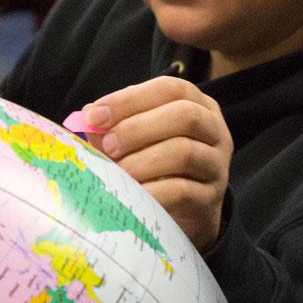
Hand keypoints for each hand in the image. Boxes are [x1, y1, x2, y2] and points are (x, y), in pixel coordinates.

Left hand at [82, 77, 234, 250]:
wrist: (183, 213)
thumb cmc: (156, 166)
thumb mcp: (139, 140)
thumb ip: (115, 125)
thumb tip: (87, 117)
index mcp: (198, 105)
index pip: (169, 89)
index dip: (130, 99)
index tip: (95, 116)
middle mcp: (215, 131)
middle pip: (184, 115)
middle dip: (138, 128)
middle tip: (108, 146)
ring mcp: (216, 166)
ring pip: (184, 152)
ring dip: (142, 161)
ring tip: (117, 173)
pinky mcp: (210, 199)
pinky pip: (181, 190)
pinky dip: (150, 191)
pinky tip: (130, 195)